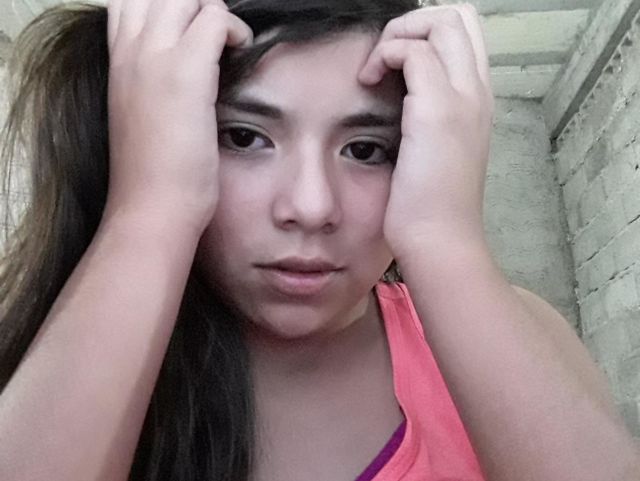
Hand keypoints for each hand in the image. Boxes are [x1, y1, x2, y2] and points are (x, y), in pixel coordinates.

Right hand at [105, 0, 252, 237]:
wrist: (151, 208)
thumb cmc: (153, 174)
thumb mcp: (141, 118)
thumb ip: (152, 88)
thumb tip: (182, 78)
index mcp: (118, 63)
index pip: (130, 3)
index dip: (165, 8)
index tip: (192, 35)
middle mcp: (130, 53)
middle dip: (191, 4)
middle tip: (213, 35)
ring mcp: (155, 60)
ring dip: (211, 12)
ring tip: (226, 43)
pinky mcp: (186, 76)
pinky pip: (214, 18)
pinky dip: (233, 29)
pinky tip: (241, 52)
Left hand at [359, 4, 493, 255]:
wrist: (440, 240)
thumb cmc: (430, 206)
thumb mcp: (435, 154)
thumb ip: (427, 121)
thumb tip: (401, 102)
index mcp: (477, 102)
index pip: (464, 35)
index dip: (426, 33)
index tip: (394, 65)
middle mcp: (477, 93)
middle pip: (459, 16)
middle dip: (413, 23)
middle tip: (385, 58)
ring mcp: (462, 99)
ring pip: (441, 21)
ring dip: (398, 35)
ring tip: (375, 70)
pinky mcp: (437, 112)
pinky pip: (411, 52)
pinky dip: (384, 55)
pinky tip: (367, 84)